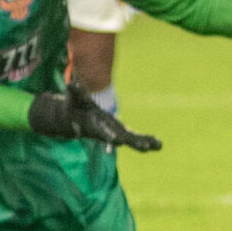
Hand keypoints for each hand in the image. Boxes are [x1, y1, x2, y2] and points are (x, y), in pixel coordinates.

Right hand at [28, 81, 161, 151]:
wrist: (76, 120)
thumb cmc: (75, 108)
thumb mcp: (75, 99)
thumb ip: (76, 92)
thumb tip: (72, 83)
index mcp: (95, 127)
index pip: (103, 132)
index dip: (109, 136)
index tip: (116, 141)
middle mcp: (107, 133)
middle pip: (122, 139)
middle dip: (133, 142)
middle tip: (144, 147)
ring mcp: (116, 134)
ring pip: (132, 140)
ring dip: (144, 142)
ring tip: (159, 145)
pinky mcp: (122, 132)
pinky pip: (135, 137)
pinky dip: (146, 140)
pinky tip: (158, 145)